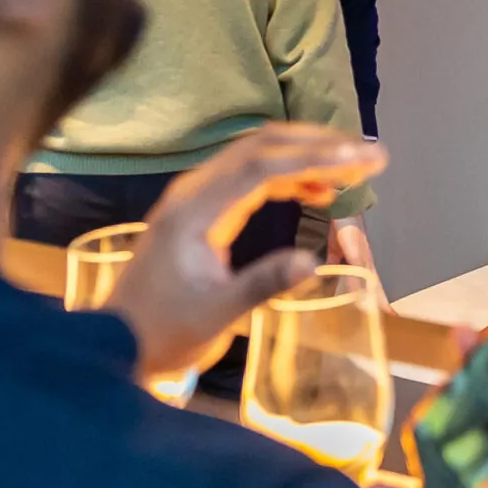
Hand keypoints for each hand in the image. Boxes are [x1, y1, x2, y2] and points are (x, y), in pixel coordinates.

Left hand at [106, 124, 386, 381]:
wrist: (117, 342)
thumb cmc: (166, 331)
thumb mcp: (218, 314)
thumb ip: (263, 283)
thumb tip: (313, 261)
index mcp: (196, 211)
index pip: (264, 167)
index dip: (318, 159)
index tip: (364, 161)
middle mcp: (193, 192)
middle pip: (263, 146)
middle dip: (320, 145)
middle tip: (370, 155)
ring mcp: (195, 197)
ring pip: (257, 155)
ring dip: (306, 154)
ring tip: (354, 168)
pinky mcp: (201, 210)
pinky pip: (249, 175)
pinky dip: (288, 174)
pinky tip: (317, 191)